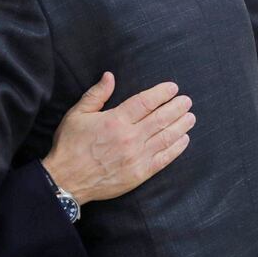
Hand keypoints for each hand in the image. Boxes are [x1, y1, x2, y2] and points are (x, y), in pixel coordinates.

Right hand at [42, 73, 193, 204]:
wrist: (67, 180)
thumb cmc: (70, 145)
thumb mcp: (77, 114)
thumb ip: (96, 94)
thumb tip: (110, 76)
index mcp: (115, 120)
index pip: (145, 102)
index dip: (161, 93)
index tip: (173, 88)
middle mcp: (129, 137)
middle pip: (160, 118)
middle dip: (176, 108)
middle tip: (187, 101)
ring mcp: (136, 157)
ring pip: (166, 137)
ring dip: (181, 126)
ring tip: (190, 117)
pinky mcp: (139, 173)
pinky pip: (163, 159)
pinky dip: (176, 148)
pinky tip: (184, 140)